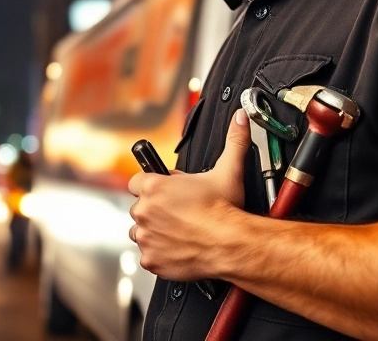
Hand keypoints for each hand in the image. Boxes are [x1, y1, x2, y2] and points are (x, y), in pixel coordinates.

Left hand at [127, 110, 251, 280]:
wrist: (231, 244)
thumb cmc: (225, 211)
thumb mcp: (228, 169)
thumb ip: (233, 140)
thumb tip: (239, 119)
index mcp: (155, 186)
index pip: (137, 181)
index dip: (152, 186)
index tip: (166, 191)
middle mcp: (145, 210)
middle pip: (139, 207)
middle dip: (155, 209)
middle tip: (177, 213)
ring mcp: (146, 235)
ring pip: (140, 231)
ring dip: (153, 231)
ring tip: (176, 230)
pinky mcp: (150, 258)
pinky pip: (147, 255)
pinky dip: (158, 253)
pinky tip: (176, 248)